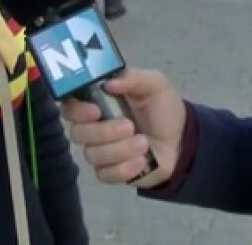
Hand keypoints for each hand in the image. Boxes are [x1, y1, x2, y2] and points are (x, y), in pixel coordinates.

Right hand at [62, 68, 185, 187]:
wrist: (181, 142)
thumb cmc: (163, 109)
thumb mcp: (155, 84)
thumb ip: (133, 78)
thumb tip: (109, 83)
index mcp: (99, 102)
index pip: (70, 106)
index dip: (77, 110)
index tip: (96, 111)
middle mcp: (94, 127)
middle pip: (78, 133)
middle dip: (104, 131)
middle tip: (130, 127)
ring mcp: (100, 152)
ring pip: (92, 155)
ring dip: (121, 150)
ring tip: (144, 143)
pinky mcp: (110, 172)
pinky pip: (105, 174)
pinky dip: (124, 168)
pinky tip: (141, 161)